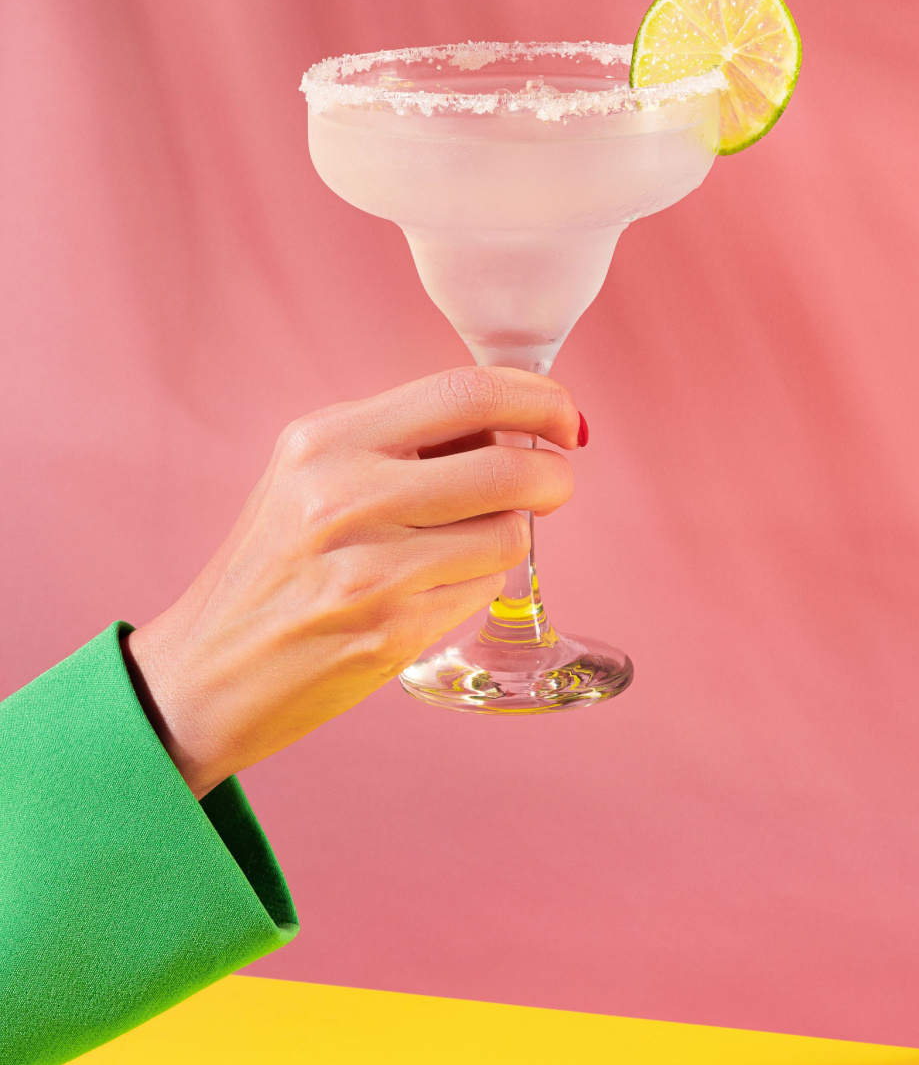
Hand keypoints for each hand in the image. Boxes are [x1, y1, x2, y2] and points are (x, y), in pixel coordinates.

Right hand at [124, 367, 582, 798]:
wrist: (207, 672)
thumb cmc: (273, 566)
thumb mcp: (313, 475)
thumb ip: (403, 443)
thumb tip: (513, 426)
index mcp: (326, 440)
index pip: (467, 392)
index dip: (539, 399)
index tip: (564, 417)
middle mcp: (345, 497)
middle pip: (508, 467)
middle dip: (554, 474)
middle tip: (554, 483)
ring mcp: (371, 570)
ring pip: (508, 533)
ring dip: (510, 534)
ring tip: (466, 543)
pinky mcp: (393, 631)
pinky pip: (484, 588)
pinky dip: (478, 582)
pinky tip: (432, 589)